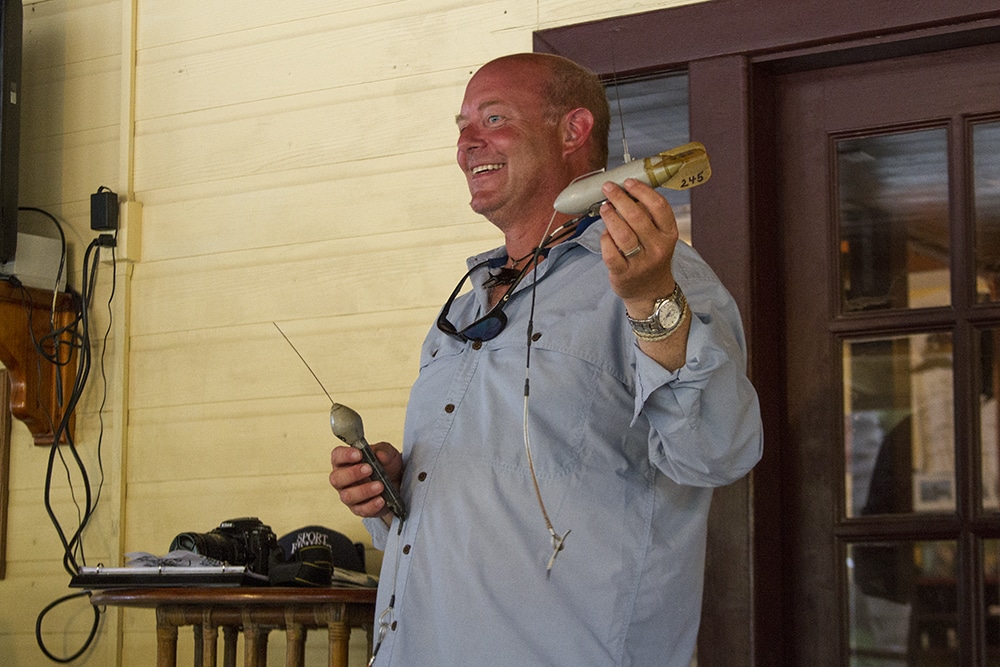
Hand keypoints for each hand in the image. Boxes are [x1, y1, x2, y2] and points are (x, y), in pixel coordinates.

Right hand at [329, 442, 402, 521]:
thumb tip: (380, 455)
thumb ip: (384, 452)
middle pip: (337, 478)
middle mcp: (343, 479)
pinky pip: (361, 510)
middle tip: (369, 469)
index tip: (359, 454)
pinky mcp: (359, 509)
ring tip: (380, 485)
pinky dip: (372, 505)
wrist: (398, 483)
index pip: (337, 456)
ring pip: (347, 496)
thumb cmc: (386, 465)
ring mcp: (349, 495)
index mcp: (345, 461)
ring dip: (364, 491)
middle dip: (352, 474)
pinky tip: (381, 499)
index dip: (345, 455)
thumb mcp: (388, 454)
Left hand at [599, 178, 689, 369]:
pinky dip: (604, 239)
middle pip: (637, 217)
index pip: (659, 207)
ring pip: (622, 234)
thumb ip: (648, 217)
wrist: (651, 293)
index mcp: (669, 235)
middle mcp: (658, 248)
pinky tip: (604, 233)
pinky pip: (610, 252)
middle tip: (609, 189)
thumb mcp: (659, 238)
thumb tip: (625, 191)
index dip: (642, 191)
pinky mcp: (623, 274)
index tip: (628, 182)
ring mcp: (641, 263)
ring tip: (604, 208)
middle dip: (619, 199)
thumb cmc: (652, 258)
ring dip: (610, 217)